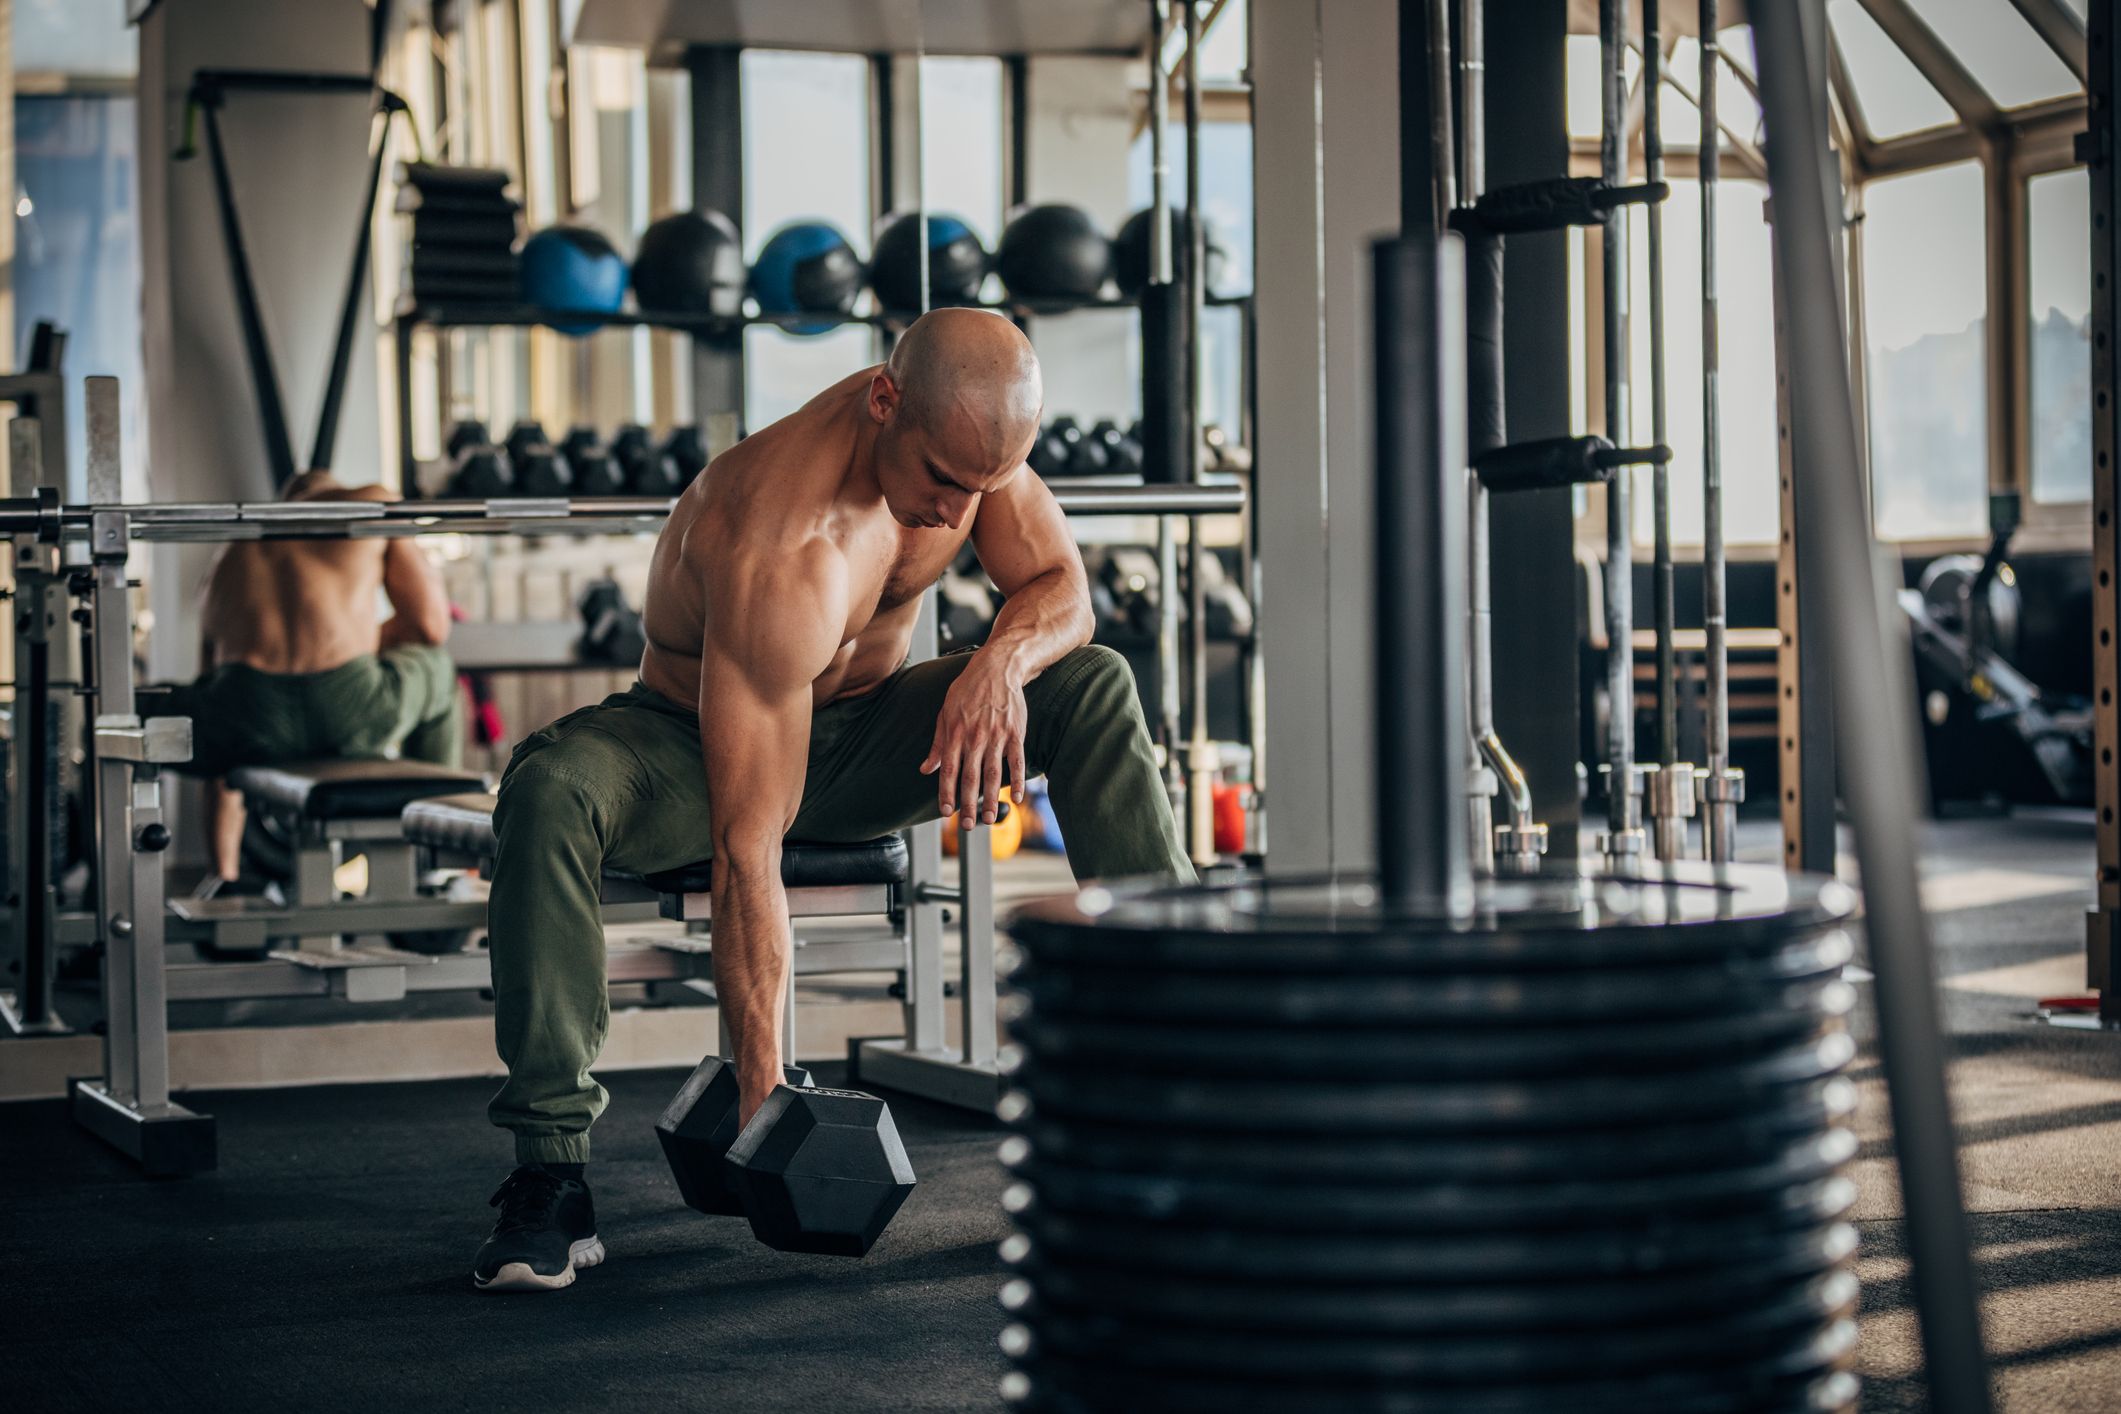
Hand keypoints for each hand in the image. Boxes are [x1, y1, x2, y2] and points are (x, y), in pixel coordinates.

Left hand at [920, 652, 1026, 825]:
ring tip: (991, 819)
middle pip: (970, 777)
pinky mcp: (1015, 733)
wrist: (997, 668)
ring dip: (992, 798)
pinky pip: (1017, 761)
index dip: (947, 793)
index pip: (949, 770)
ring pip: (993, 773)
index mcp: (955, 734)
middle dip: (968, 804)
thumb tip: (926, 769)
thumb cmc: (968, 690)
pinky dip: (1019, 780)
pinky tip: (1017, 797)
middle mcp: (975, 738)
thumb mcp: (945, 713)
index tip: (945, 813)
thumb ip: (938, 744)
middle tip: (968, 826)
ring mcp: (997, 736)